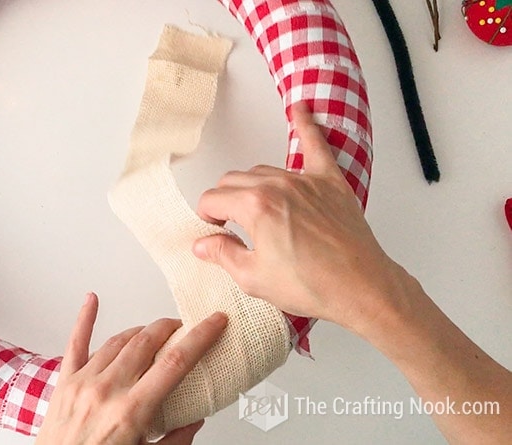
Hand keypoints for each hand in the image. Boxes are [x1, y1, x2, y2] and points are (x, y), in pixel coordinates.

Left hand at [35, 293, 227, 444]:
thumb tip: (194, 421)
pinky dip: (85, 318)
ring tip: (154, 332)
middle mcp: (106, 390)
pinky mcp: (64, 383)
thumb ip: (174, 441)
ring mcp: (83, 383)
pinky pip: (75, 343)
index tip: (214, 323)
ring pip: (118, 341)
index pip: (175, 363)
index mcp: (131, 411)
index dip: (199, 337)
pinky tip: (92, 300)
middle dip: (170, 328)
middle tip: (184, 327)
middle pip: (147, 342)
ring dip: (141, 331)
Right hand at [192, 101, 403, 334]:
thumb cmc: (312, 285)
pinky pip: (316, 146)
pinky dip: (307, 127)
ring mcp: (305, 181)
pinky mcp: (330, 183)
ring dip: (249, 185)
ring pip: (262, 170)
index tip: (212, 230)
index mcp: (255, 206)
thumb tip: (203, 244)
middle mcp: (278, 186)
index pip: (212, 199)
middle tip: (229, 224)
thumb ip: (222, 254)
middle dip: (224, 201)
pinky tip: (299, 109)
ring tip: (252, 207)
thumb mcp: (253, 277)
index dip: (206, 217)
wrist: (360, 288)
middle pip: (232, 181)